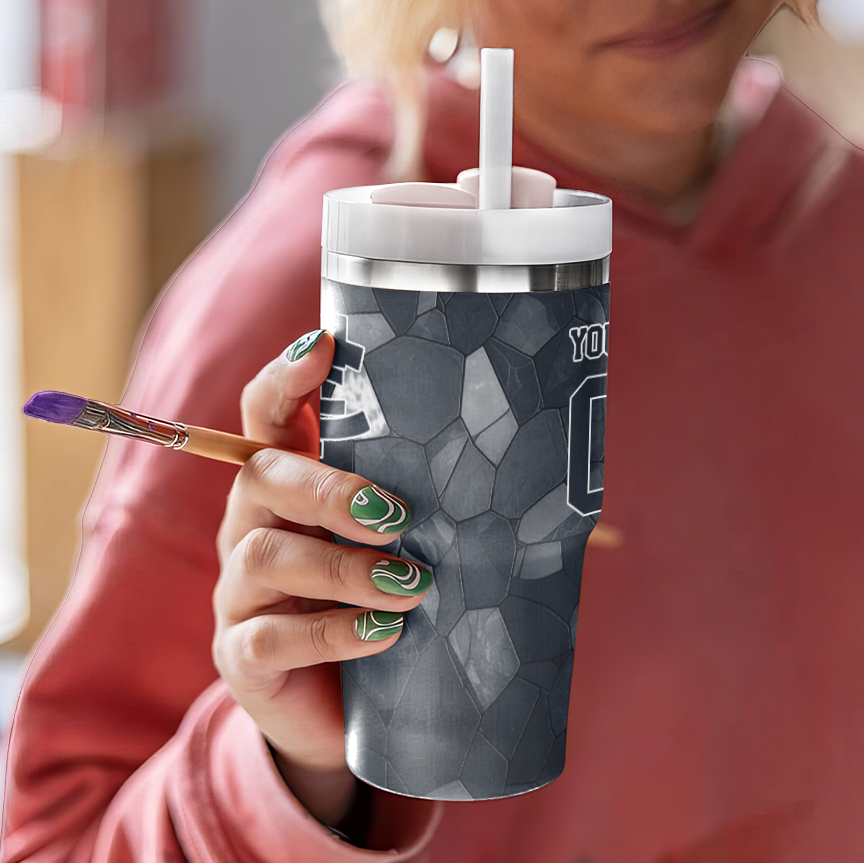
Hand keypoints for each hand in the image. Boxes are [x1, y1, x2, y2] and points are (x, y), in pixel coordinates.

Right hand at [212, 330, 430, 826]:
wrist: (342, 707)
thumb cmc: (379, 604)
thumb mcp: (395, 547)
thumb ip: (423, 504)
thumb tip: (522, 462)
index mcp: (290, 487)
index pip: (267, 415)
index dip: (286, 377)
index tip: (323, 343)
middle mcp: (253, 526)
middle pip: (263, 477)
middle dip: (330, 489)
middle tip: (397, 516)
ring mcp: (241, 591)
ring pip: (267, 555)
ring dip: (345, 568)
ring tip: (412, 587)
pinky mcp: (243, 654)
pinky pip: (268, 637)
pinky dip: (332, 633)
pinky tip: (384, 632)